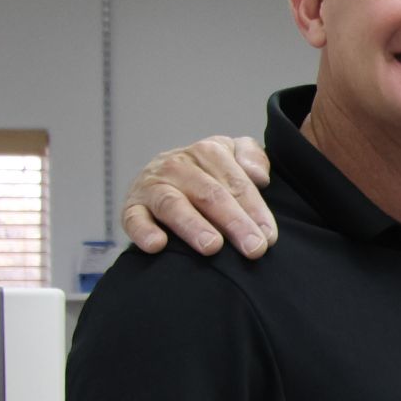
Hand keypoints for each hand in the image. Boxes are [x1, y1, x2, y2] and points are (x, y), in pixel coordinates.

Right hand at [120, 136, 275, 257]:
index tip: (269, 238)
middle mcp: (178, 165)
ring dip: (193, 226)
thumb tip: (259, 176)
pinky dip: (143, 231)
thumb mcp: (231, 155)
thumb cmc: (208, 173)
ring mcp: (152, 186)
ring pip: (173, 205)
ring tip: (212, 246)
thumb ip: (251, 156)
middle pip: (210, 195)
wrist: (161, 175)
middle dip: (234, 222)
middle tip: (253, 248)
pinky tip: (157, 245)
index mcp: (207, 152)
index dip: (256, 210)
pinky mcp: (132, 207)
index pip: (236, 183)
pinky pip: (133, 219)